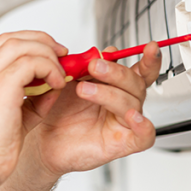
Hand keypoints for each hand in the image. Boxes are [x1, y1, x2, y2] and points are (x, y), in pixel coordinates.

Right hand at [0, 31, 68, 187]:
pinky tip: (57, 84)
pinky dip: (49, 68)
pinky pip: (31, 62)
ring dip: (47, 54)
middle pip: (9, 38)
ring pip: (21, 45)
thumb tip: (53, 87)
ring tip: (61, 71)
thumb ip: (30, 101)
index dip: (27, 45)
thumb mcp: (11, 121)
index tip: (47, 55)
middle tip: (62, 54)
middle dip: (40, 41)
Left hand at [20, 42, 161, 177]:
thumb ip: (83, 66)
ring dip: (109, 93)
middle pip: (136, 83)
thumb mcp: (67, 83)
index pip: (139, 71)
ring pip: (133, 103)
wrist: (41, 140)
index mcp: (115, 87)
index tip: (149, 46)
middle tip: (94, 66)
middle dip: (116, 72)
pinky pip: (145, 136)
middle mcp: (122, 104)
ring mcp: (123, 123)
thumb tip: (98, 53)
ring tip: (83, 89)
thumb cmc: (56, 113)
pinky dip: (143, 125)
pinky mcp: (122, 143)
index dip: (149, 59)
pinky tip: (133, 116)